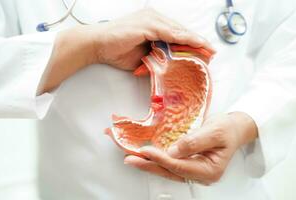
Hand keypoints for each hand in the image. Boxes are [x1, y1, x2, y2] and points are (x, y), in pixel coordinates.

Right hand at [40, 8, 214, 92]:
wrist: (96, 45)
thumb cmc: (115, 50)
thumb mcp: (141, 56)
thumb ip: (155, 57)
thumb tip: (167, 66)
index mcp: (153, 24)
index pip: (176, 34)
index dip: (191, 43)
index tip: (204, 52)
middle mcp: (154, 17)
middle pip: (181, 31)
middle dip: (197, 42)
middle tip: (212, 52)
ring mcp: (151, 19)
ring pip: (178, 31)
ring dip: (194, 41)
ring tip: (208, 50)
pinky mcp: (147, 24)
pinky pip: (170, 33)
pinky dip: (183, 39)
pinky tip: (195, 45)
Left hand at [124, 112, 257, 184]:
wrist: (234, 128)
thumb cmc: (228, 129)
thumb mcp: (214, 132)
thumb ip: (194, 142)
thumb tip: (173, 151)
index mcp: (210, 170)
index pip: (180, 166)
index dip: (161, 159)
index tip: (146, 151)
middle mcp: (201, 174)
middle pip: (171, 172)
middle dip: (149, 165)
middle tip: (131, 159)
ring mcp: (195, 170)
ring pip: (169, 170)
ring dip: (151, 164)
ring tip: (134, 159)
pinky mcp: (190, 163)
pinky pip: (171, 164)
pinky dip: (158, 160)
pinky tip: (147, 156)